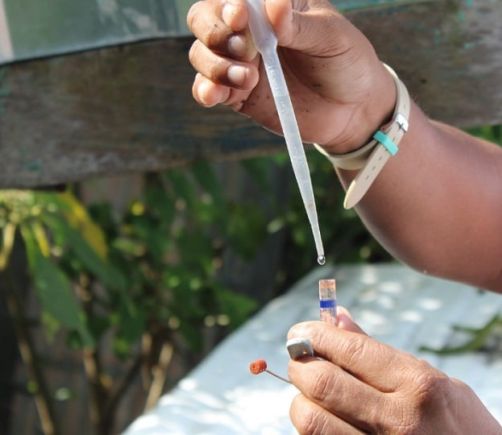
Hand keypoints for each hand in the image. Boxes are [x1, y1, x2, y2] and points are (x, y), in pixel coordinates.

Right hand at [187, 0, 395, 152]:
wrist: (353, 110)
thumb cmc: (347, 62)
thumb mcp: (332, 37)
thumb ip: (300, 25)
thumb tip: (273, 8)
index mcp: (270, 6)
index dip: (227, 5)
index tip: (241, 18)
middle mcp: (249, 31)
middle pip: (204, 20)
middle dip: (214, 33)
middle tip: (245, 51)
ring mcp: (240, 63)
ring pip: (202, 55)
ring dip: (215, 66)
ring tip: (249, 79)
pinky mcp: (238, 95)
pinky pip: (208, 89)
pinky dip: (206, 90)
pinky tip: (218, 95)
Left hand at [287, 308, 501, 433]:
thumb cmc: (456, 422)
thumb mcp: (430, 378)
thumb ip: (378, 351)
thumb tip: (335, 318)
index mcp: (417, 384)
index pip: (349, 349)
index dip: (314, 335)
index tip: (299, 331)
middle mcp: (398, 419)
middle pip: (321, 383)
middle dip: (300, 364)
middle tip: (298, 358)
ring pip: (311, 420)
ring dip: (301, 400)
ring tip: (310, 393)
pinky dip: (313, 427)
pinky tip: (325, 418)